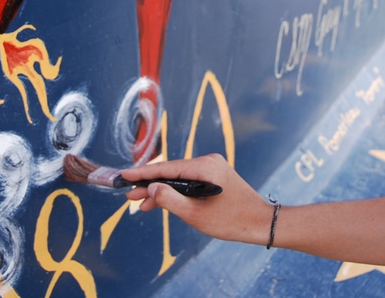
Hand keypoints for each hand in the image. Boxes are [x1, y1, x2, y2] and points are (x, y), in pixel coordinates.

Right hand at [121, 154, 275, 245]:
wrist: (261, 222)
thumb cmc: (231, 220)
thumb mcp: (195, 214)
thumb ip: (170, 200)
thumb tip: (151, 188)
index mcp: (204, 167)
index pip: (166, 168)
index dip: (143, 173)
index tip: (124, 176)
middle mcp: (208, 161)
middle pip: (171, 171)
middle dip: (150, 184)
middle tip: (129, 196)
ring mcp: (213, 167)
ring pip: (179, 177)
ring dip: (163, 189)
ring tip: (143, 203)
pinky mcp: (216, 175)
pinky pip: (189, 180)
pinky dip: (176, 190)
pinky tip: (163, 200)